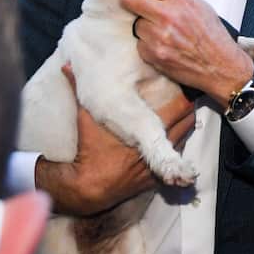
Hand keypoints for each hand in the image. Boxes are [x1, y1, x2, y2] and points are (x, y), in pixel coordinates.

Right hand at [35, 65, 195, 215]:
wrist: (88, 187)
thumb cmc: (89, 150)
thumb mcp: (85, 118)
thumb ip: (78, 89)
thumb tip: (67, 66)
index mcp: (145, 130)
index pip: (178, 109)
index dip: (183, 97)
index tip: (181, 86)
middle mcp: (157, 147)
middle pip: (186, 123)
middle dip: (187, 110)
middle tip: (186, 97)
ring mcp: (158, 164)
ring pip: (184, 141)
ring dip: (183, 128)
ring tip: (182, 115)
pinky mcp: (154, 179)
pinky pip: (175, 161)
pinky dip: (176, 149)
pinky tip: (171, 139)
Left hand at [122, 0, 253, 106]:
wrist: (220, 66)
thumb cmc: (212, 35)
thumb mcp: (200, 4)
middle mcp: (167, 16)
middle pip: (129, 0)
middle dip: (130, 1)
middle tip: (135, 4)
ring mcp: (158, 37)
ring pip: (136, 25)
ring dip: (145, 27)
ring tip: (163, 32)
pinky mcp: (153, 55)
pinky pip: (140, 44)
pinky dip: (149, 45)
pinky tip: (165, 47)